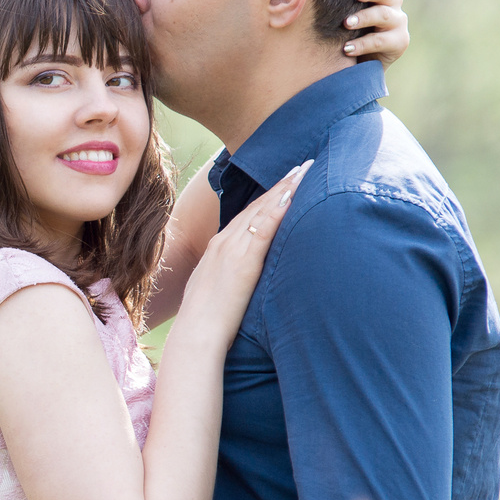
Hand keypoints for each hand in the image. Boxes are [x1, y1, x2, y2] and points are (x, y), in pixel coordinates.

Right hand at [176, 160, 308, 341]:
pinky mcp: (244, 259)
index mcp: (217, 249)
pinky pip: (265, 227)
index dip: (267, 199)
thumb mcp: (216, 293)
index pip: (246, 217)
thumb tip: (242, 283)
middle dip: (279, 185)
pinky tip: (294, 194)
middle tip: (300, 167)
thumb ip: (230, 281)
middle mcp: (224, 242)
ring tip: (303, 172)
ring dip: (284, 189)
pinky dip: (279, 208)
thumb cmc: (206, 322)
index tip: (284, 184)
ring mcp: (233, 248)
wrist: (196, 333)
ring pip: (262, 210)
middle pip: (256, 207)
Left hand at [342, 0, 405, 63]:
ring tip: (346, 23)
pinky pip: (381, 41)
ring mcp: (398, 20)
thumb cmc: (340, 30)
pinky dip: (362, 45)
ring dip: (363, 18)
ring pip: (383, 14)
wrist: (353, 64)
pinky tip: (346, 49)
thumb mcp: (335, 8)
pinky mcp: (399, 42)